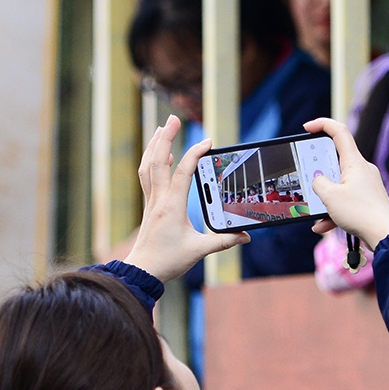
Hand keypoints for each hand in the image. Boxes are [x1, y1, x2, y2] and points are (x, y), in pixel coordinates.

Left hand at [123, 116, 249, 282]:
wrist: (142, 270)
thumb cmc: (168, 261)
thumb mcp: (199, 251)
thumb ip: (224, 241)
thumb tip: (246, 236)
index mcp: (171, 207)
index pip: (183, 172)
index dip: (195, 154)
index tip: (208, 141)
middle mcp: (158, 200)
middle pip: (158, 161)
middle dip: (165, 137)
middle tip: (173, 118)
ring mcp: (151, 201)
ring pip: (148, 166)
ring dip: (154, 145)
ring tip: (162, 128)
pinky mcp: (149, 205)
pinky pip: (147, 176)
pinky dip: (152, 160)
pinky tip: (159, 154)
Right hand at [303, 117, 388, 249]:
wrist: (385, 236)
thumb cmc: (361, 213)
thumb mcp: (330, 196)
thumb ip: (318, 183)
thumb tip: (318, 181)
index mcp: (354, 162)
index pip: (339, 132)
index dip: (322, 124)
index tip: (307, 128)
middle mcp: (362, 170)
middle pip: (335, 160)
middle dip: (318, 172)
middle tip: (307, 180)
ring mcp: (366, 185)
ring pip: (338, 185)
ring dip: (324, 198)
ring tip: (315, 213)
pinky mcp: (367, 200)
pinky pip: (345, 201)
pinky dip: (333, 212)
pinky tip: (323, 225)